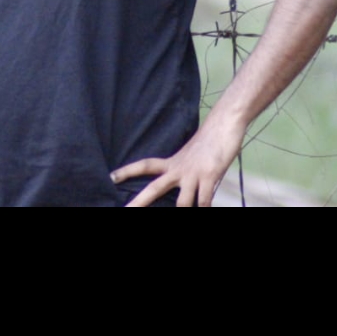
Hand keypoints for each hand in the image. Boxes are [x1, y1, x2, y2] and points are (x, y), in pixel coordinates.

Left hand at [112, 113, 242, 207]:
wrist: (225, 123)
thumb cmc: (211, 140)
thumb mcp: (191, 154)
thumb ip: (184, 169)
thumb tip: (183, 183)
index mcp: (173, 162)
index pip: (145, 165)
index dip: (128, 171)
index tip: (111, 177)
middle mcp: (179, 169)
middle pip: (154, 189)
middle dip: (139, 202)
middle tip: (125, 211)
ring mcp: (193, 173)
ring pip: (182, 203)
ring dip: (184, 211)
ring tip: (187, 213)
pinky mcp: (209, 176)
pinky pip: (204, 201)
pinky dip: (205, 208)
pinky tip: (205, 210)